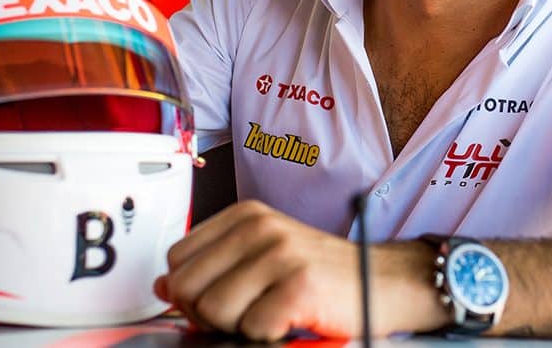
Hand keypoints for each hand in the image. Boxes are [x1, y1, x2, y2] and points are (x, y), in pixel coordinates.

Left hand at [154, 200, 447, 340]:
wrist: (387, 282)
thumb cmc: (323, 275)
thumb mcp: (262, 258)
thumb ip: (213, 268)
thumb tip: (164, 285)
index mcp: (244, 216)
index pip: (177, 259)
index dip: (191, 291)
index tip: (222, 298)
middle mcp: (259, 227)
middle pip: (187, 288)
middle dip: (209, 313)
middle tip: (248, 312)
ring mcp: (279, 254)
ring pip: (214, 311)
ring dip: (240, 326)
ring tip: (271, 314)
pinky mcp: (299, 285)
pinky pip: (251, 329)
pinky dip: (268, 335)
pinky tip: (291, 320)